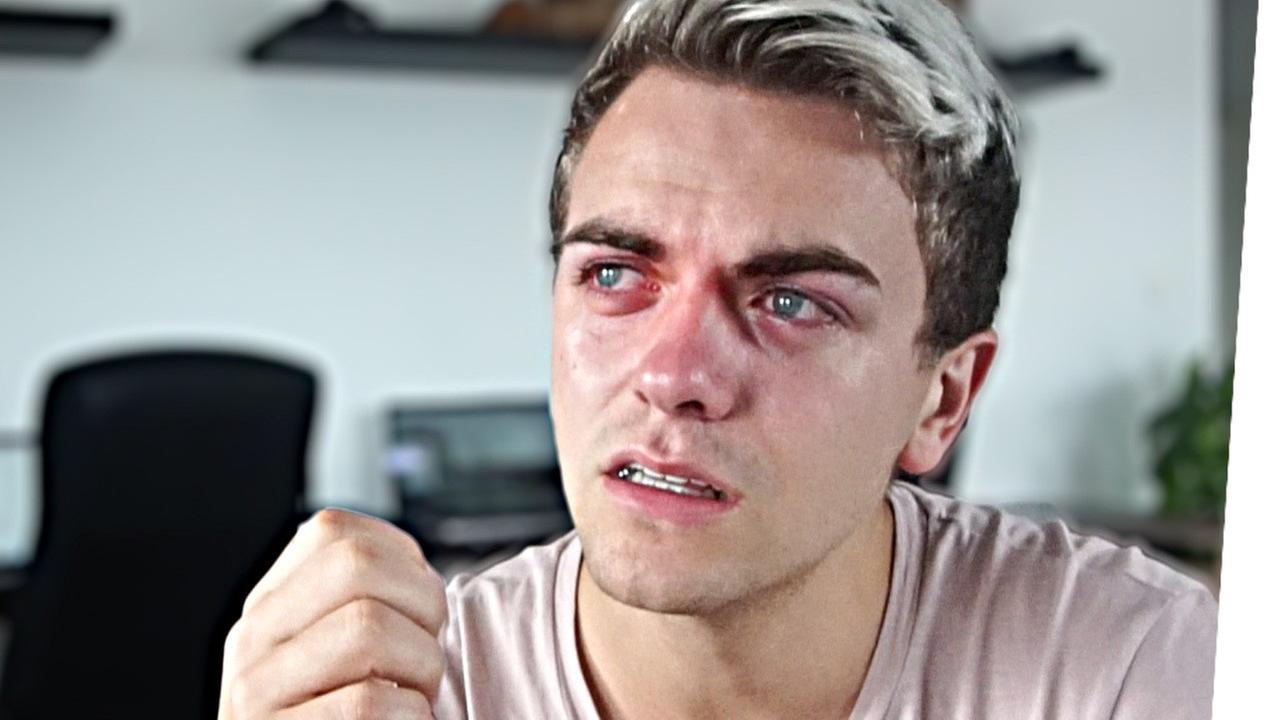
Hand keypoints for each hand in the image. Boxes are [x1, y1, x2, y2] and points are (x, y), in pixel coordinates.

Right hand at [217, 509, 446, 718]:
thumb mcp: (336, 655)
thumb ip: (361, 604)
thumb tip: (423, 572)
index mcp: (268, 607)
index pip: (336, 532)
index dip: (403, 562)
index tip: (417, 608)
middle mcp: (250, 641)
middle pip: (356, 565)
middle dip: (422, 604)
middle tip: (427, 652)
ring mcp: (254, 695)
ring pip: (367, 629)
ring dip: (422, 666)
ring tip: (415, 698)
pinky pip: (366, 705)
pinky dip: (411, 717)